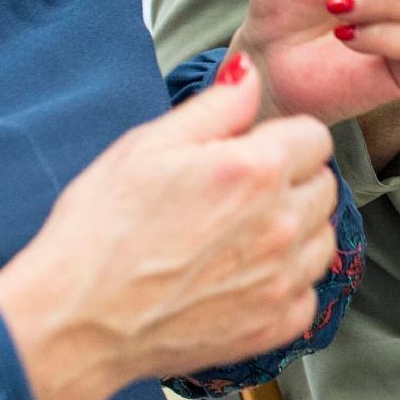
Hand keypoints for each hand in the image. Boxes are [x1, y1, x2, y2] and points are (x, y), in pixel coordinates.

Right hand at [0, 57, 338, 399]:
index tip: (249, 152)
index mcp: (254, 171)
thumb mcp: (147, 145)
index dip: (279, 138)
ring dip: (295, 231)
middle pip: (323, 186)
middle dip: (291, 181)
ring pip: (322, 238)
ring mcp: (281, 281)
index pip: (313, 137)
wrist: (76, 320)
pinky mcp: (273, 326)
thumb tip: (252, 73)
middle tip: (237, 194)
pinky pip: (307, 293)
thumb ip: (216, 106)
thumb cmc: (100, 229)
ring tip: (239, 236)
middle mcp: (280, 225)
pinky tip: (240, 278)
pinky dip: (284, 284)